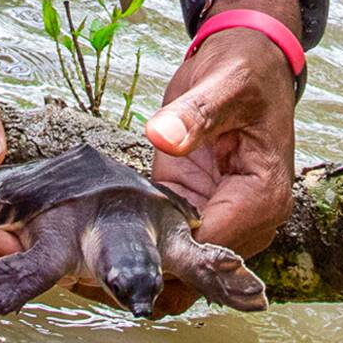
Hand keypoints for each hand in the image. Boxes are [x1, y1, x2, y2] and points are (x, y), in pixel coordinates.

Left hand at [65, 0, 301, 318]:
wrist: (250, 62)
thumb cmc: (244, 72)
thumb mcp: (222, 86)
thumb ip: (194, 114)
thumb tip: (164, 137)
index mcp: (263, 196)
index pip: (211, 248)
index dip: (164, 258)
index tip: (112, 260)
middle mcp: (251, 219)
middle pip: (198, 273)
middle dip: (146, 278)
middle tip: (81, 280)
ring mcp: (225, 219)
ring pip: (186, 273)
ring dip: (142, 276)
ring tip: (79, 279)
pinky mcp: (200, 211)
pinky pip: (175, 249)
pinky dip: (144, 258)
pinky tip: (96, 264)